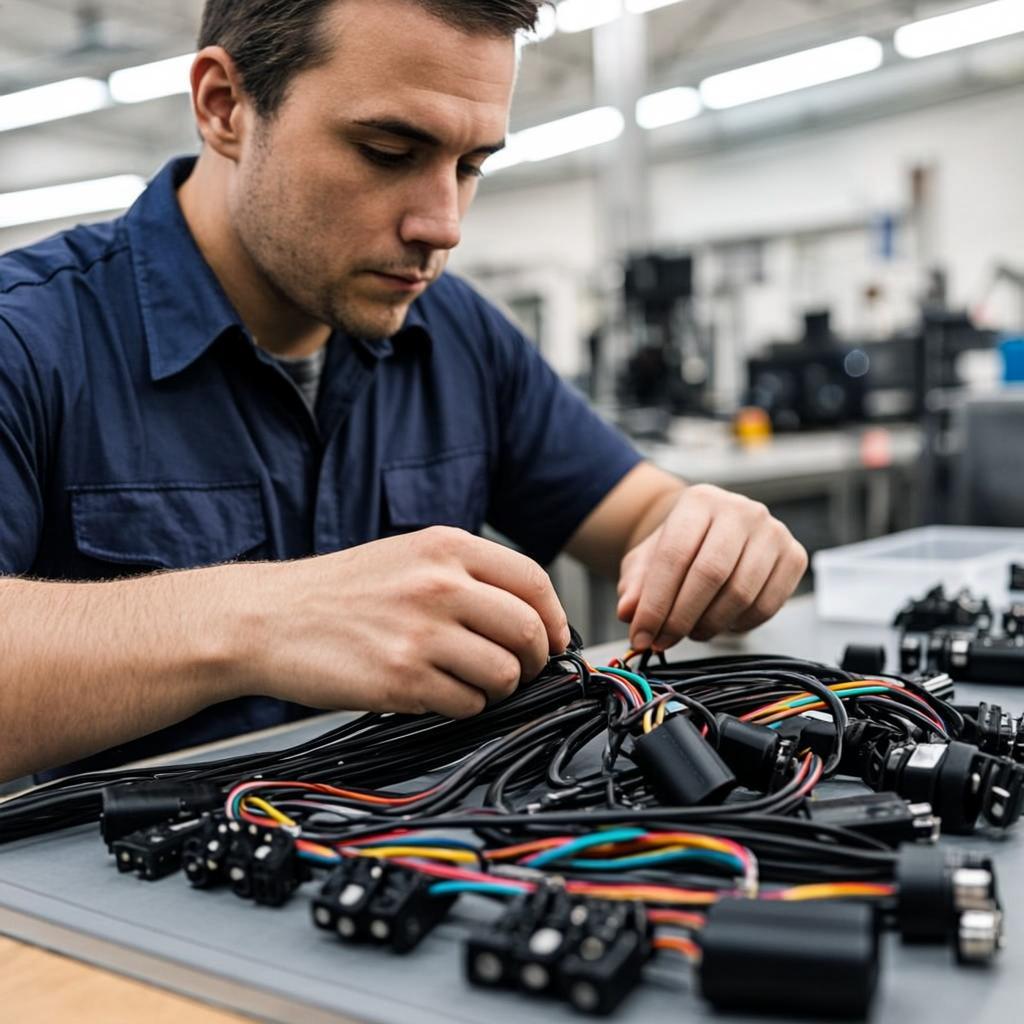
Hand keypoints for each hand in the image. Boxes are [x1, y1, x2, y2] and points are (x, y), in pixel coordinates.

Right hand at [238, 527, 569, 718]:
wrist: (266, 618)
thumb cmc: (336, 591)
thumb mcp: (405, 555)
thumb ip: (464, 575)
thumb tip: (527, 614)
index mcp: (445, 548)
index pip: (532, 581)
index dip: (554, 618)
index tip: (553, 639)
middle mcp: (439, 585)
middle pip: (529, 631)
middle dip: (535, 660)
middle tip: (520, 671)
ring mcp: (421, 633)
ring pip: (505, 673)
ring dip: (499, 688)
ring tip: (471, 682)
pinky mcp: (402, 680)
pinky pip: (467, 704)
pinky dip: (463, 707)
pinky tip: (437, 693)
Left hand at [615, 484, 806, 650]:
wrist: (716, 533)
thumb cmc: (680, 548)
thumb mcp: (647, 560)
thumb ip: (635, 584)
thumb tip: (628, 612)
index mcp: (700, 500)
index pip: (674, 556)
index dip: (656, 603)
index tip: (641, 636)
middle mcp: (741, 510)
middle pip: (710, 575)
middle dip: (681, 617)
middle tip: (662, 642)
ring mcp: (773, 532)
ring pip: (740, 594)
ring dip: (709, 625)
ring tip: (689, 632)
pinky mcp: (794, 557)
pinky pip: (766, 606)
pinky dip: (738, 625)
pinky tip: (719, 624)